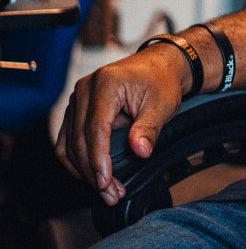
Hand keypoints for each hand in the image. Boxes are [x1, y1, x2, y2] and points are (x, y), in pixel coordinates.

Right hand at [55, 45, 186, 204]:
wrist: (159, 66)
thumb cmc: (161, 81)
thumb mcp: (163, 104)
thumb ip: (149, 128)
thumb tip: (140, 152)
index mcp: (105, 84)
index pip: (95, 128)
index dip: (98, 158)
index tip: (105, 181)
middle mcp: (85, 89)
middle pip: (79, 139)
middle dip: (92, 171)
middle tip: (110, 194)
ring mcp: (77, 99)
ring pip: (68, 143)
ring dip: (83, 171)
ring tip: (105, 191)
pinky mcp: (76, 109)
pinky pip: (68, 140)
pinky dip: (77, 161)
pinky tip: (92, 176)